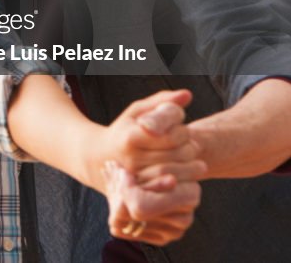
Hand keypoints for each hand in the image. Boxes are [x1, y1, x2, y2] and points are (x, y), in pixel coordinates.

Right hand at [101, 92, 204, 245]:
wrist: (98, 160)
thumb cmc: (124, 131)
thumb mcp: (137, 111)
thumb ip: (162, 102)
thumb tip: (187, 95)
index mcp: (130, 137)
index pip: (173, 134)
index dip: (183, 130)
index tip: (180, 130)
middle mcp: (132, 161)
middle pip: (180, 154)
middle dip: (190, 147)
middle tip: (188, 146)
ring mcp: (138, 181)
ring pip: (182, 173)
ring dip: (193, 165)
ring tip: (190, 160)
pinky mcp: (143, 196)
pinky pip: (177, 191)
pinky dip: (186, 183)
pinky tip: (184, 176)